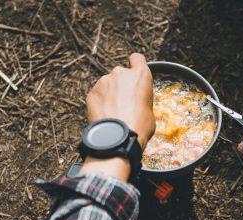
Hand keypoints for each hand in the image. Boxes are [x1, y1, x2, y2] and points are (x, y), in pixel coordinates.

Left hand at [79, 53, 154, 180]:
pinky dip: (100, 102)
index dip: (135, 65)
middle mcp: (121, 73)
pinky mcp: (92, 92)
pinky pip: (98, 94)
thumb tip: (137, 103)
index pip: (137, 58)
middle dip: (121, 84)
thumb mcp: (150, 111)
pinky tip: (104, 115)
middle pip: (121, 74)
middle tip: (125, 102)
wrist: (118, 138)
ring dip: (110, 94)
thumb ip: (142, 98)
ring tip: (114, 112)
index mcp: (141, 76)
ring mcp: (104, 81)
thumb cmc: (139, 126)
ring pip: (108, 84)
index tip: (134, 74)